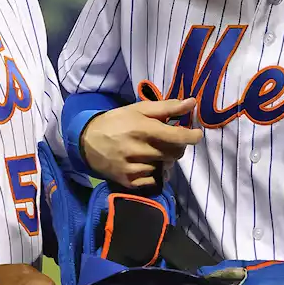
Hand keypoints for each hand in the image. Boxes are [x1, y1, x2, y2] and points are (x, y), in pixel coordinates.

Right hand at [80, 98, 202, 187]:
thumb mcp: (139, 109)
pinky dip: (155, 172)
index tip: (197, 134)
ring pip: (165, 167)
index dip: (192, 136)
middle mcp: (138, 150)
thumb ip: (167, 107)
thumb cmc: (117, 122)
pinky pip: (153, 179)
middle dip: (177, 146)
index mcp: (142, 129)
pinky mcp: (128, 181)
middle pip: (174, 153)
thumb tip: (192, 103)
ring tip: (154, 151)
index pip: (177, 137)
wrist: (87, 141)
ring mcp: (133, 168)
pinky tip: (147, 163)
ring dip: (165, 159)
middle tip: (169, 140)